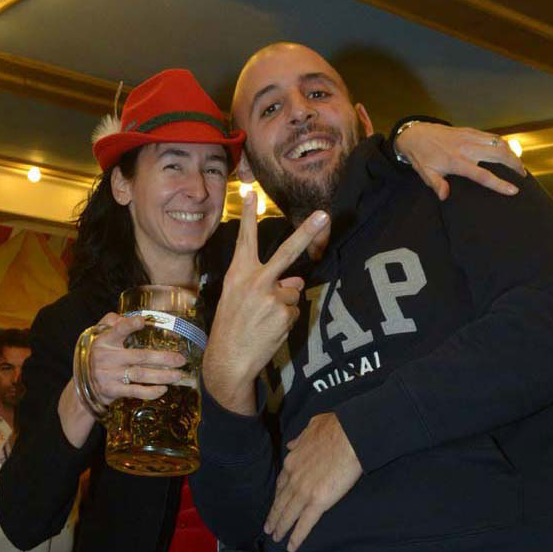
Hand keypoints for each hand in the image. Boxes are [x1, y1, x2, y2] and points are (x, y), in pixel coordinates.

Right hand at [85, 312, 190, 410]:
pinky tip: (163, 389)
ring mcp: (110, 375)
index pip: (117, 330)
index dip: (129, 325)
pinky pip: (135, 392)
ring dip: (162, 376)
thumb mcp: (99, 336)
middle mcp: (107, 358)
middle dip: (163, 358)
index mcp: (105, 341)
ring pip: (140, 375)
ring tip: (178, 375)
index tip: (142, 321)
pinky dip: (151, 392)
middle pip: (139, 356)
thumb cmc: (98, 356)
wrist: (84, 385)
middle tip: (180, 359)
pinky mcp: (112, 390)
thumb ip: (111, 322)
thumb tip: (126, 317)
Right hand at [203, 192, 327, 412]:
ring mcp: (272, 297)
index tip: (251, 192)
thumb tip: (295, 282)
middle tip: (324, 214)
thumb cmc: (231, 326)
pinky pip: (294, 311)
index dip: (249, 215)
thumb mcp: (240, 299)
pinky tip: (269, 330)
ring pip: (292, 292)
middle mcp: (256, 280)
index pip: (245, 239)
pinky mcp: (285, 314)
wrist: (228, 359)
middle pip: (287, 251)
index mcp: (239, 273)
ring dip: (284, 305)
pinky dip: (286, 321)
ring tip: (263, 320)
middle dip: (307, 231)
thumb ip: (266, 284)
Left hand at [265, 412, 362, 551]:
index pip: (281, 483)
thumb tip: (292, 444)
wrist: (350, 435)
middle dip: (274, 516)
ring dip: (281, 528)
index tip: (275, 503)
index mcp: (293, 461)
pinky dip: (297, 536)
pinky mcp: (317, 502)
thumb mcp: (311, 427)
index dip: (278, 495)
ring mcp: (303, 491)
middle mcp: (293, 478)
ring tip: (276, 537)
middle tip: (268, 527)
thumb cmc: (336, 428)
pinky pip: (304, 523)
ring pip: (288, 515)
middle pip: (280, 501)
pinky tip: (292, 546)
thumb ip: (300, 439)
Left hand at [396, 123, 525, 200]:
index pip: (483, 175)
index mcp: (456, 162)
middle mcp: (466, 148)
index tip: (514, 190)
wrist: (416, 134)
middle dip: (514, 164)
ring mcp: (470, 137)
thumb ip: (437, 185)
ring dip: (512, 153)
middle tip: (523, 175)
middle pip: (498, 155)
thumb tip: (444, 196)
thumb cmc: (422, 157)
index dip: (499, 183)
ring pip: (498, 143)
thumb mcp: (426, 174)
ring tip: (519, 165)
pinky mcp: (470, 130)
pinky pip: (491, 136)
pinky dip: (503, 144)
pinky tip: (508, 151)